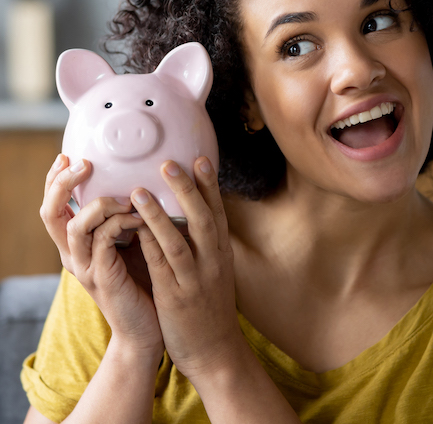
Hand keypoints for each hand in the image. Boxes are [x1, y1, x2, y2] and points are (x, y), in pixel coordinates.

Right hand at [40, 154, 163, 356]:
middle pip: (51, 213)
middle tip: (83, 163)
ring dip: (100, 203)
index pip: (55, 206)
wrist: (147, 327)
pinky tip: (140, 217)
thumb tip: (142, 179)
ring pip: (76, 226)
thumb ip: (127, 215)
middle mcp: (73, 254)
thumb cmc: (144, 278)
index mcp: (77, 243)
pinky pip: (103, 241)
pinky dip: (120, 223)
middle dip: (63, 183)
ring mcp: (85, 267)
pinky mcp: (102, 278)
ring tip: (125, 196)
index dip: (55, 180)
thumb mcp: (132, 240)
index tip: (67, 155)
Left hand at [131, 157, 242, 382]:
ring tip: (140, 190)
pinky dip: (148, 244)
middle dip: (187, 189)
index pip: (217, 212)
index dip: (210, 185)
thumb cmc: (210, 307)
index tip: (200, 159)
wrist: (215, 351)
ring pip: (178, 241)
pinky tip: (133, 228)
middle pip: (203, 219)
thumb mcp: (217, 271)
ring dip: (159, 214)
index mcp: (222, 253)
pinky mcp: (175, 297)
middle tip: (169, 163)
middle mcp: (213, 261)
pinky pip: (160, 266)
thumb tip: (194, 215)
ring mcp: (195, 279)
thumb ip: (206, 244)